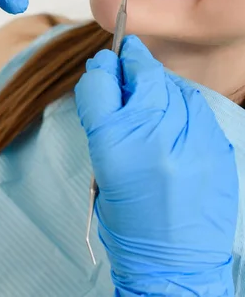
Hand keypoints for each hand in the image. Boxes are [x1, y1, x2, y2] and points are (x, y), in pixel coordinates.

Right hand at [74, 36, 237, 295]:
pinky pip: (196, 107)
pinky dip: (181, 102)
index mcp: (115, 146)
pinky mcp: (218, 146)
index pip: (101, 85)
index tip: (101, 65)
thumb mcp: (102, 172)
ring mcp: (192, 139)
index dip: (98, 70)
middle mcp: (154, 136)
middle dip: (131, 62)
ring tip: (149, 84)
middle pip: (142, 75)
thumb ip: (104, 125)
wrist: (175, 261)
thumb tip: (109, 84)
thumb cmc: (128, 222)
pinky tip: (173, 111)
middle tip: (126, 55)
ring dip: (157, 80)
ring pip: (172, 86)